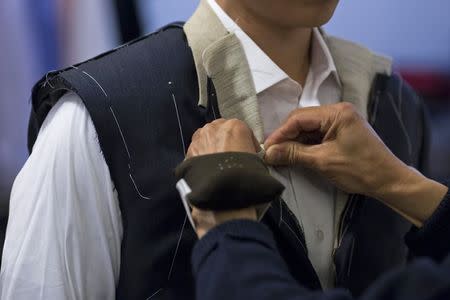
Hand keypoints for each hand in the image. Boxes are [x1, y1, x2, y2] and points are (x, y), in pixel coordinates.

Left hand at [187, 118, 258, 237]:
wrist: (224, 194)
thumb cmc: (246, 177)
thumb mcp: (259, 162)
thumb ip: (252, 155)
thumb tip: (249, 160)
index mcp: (235, 126)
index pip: (241, 131)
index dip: (245, 144)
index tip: (247, 156)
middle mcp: (214, 128)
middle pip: (220, 132)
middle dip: (225, 144)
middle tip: (230, 161)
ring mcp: (198, 141)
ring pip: (205, 141)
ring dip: (211, 151)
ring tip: (217, 169)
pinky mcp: (187, 155)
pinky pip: (196, 155)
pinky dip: (200, 162)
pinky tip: (207, 174)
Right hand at [264, 103, 446, 225]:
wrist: (388, 181)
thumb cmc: (359, 170)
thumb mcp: (323, 161)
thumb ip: (293, 154)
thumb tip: (267, 153)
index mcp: (336, 113)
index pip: (299, 118)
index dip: (280, 133)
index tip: (266, 148)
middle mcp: (337, 111)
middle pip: (302, 120)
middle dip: (286, 137)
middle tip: (271, 153)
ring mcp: (340, 121)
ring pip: (308, 128)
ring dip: (294, 141)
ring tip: (280, 155)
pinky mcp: (340, 131)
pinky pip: (316, 134)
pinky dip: (305, 144)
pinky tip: (295, 154)